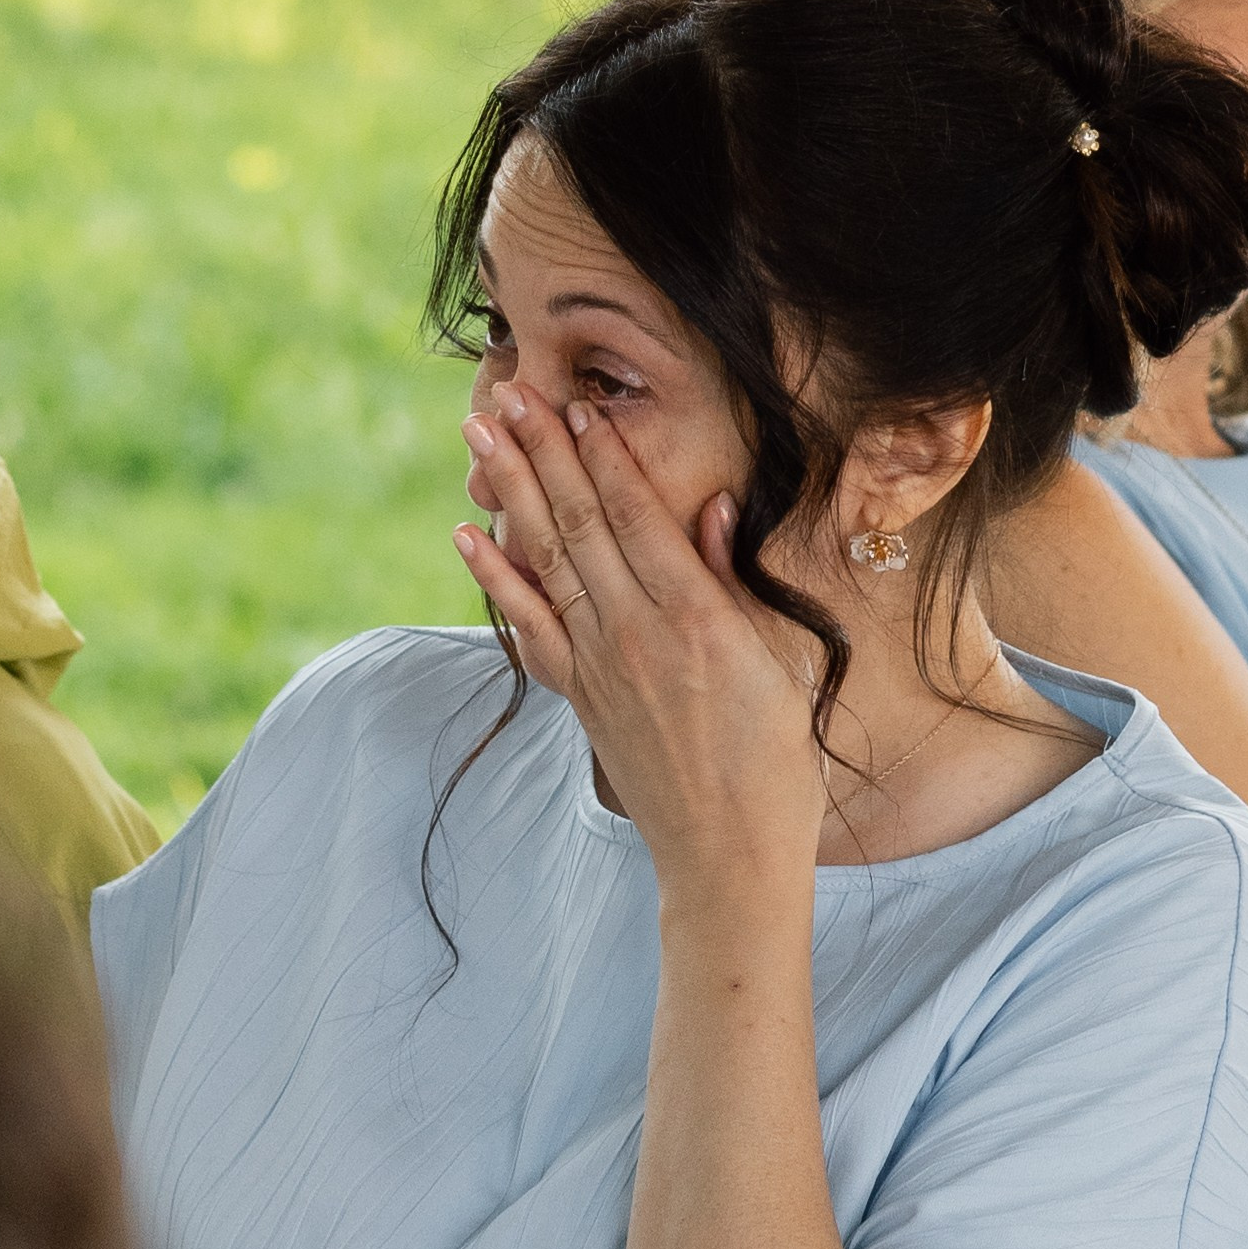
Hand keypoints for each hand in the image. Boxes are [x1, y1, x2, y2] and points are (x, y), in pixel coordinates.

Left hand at [456, 385, 823, 898]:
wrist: (729, 856)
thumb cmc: (775, 761)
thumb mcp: (779, 662)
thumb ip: (734, 583)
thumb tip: (710, 506)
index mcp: (696, 618)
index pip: (638, 516)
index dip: (604, 456)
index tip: (578, 403)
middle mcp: (635, 633)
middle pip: (579, 522)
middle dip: (541, 451)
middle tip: (507, 392)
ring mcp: (598, 665)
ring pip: (545, 558)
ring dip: (509, 490)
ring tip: (480, 435)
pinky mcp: (579, 695)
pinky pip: (527, 625)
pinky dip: (495, 576)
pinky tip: (469, 534)